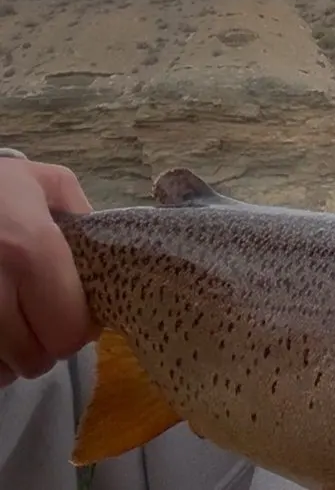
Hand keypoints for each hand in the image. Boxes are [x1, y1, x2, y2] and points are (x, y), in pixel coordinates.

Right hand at [0, 153, 96, 387]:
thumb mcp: (44, 181)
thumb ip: (83, 215)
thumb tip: (104, 257)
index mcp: (30, 250)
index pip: (68, 331)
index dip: (81, 326)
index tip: (79, 309)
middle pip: (34, 360)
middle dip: (47, 342)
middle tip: (44, 314)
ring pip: (1, 373)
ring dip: (13, 355)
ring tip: (14, 319)